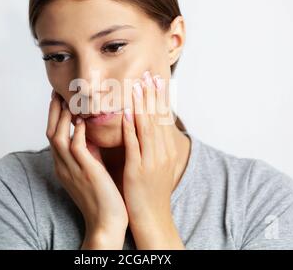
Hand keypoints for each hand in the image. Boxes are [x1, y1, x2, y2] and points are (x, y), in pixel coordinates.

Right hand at [46, 91, 127, 248]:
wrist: (106, 222)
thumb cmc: (103, 198)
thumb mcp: (91, 171)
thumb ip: (88, 153)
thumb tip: (90, 133)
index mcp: (64, 166)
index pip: (54, 135)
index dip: (55, 117)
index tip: (59, 100)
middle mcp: (63, 166)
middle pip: (50, 132)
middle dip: (53, 111)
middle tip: (57, 92)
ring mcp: (72, 169)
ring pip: (58, 136)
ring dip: (61, 116)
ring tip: (67, 98)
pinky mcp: (85, 171)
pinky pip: (75, 146)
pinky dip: (77, 131)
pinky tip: (83, 119)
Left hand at [121, 71, 184, 248]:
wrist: (152, 217)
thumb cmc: (150, 192)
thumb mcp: (157, 166)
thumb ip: (152, 147)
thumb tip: (147, 129)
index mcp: (166, 151)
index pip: (164, 119)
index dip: (159, 99)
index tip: (155, 80)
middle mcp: (162, 152)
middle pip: (158, 119)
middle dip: (153, 95)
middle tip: (148, 75)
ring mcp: (151, 160)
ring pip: (147, 127)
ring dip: (142, 105)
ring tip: (137, 86)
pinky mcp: (138, 169)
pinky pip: (135, 144)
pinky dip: (131, 126)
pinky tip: (126, 112)